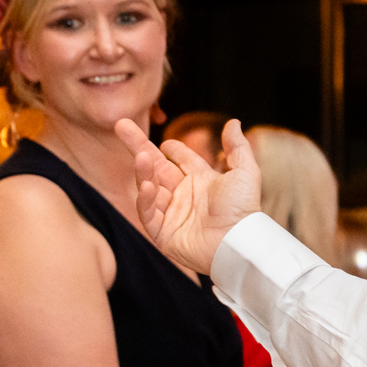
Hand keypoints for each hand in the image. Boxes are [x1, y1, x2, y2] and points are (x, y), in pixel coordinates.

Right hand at [116, 117, 261, 275]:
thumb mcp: (245, 173)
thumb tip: (233, 123)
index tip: (165, 142)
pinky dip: (145, 199)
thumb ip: (237, 147)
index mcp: (201, 180)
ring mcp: (172, 213)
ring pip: (149, 186)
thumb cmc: (244, 211)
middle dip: (138, 145)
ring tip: (140, 157)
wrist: (237, 244)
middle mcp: (184, 195)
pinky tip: (146, 185)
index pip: (181, 159)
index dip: (172, 148)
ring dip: (143, 171)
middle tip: (121, 125)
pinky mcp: (163, 233)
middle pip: (156, 166)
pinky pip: (148, 213)